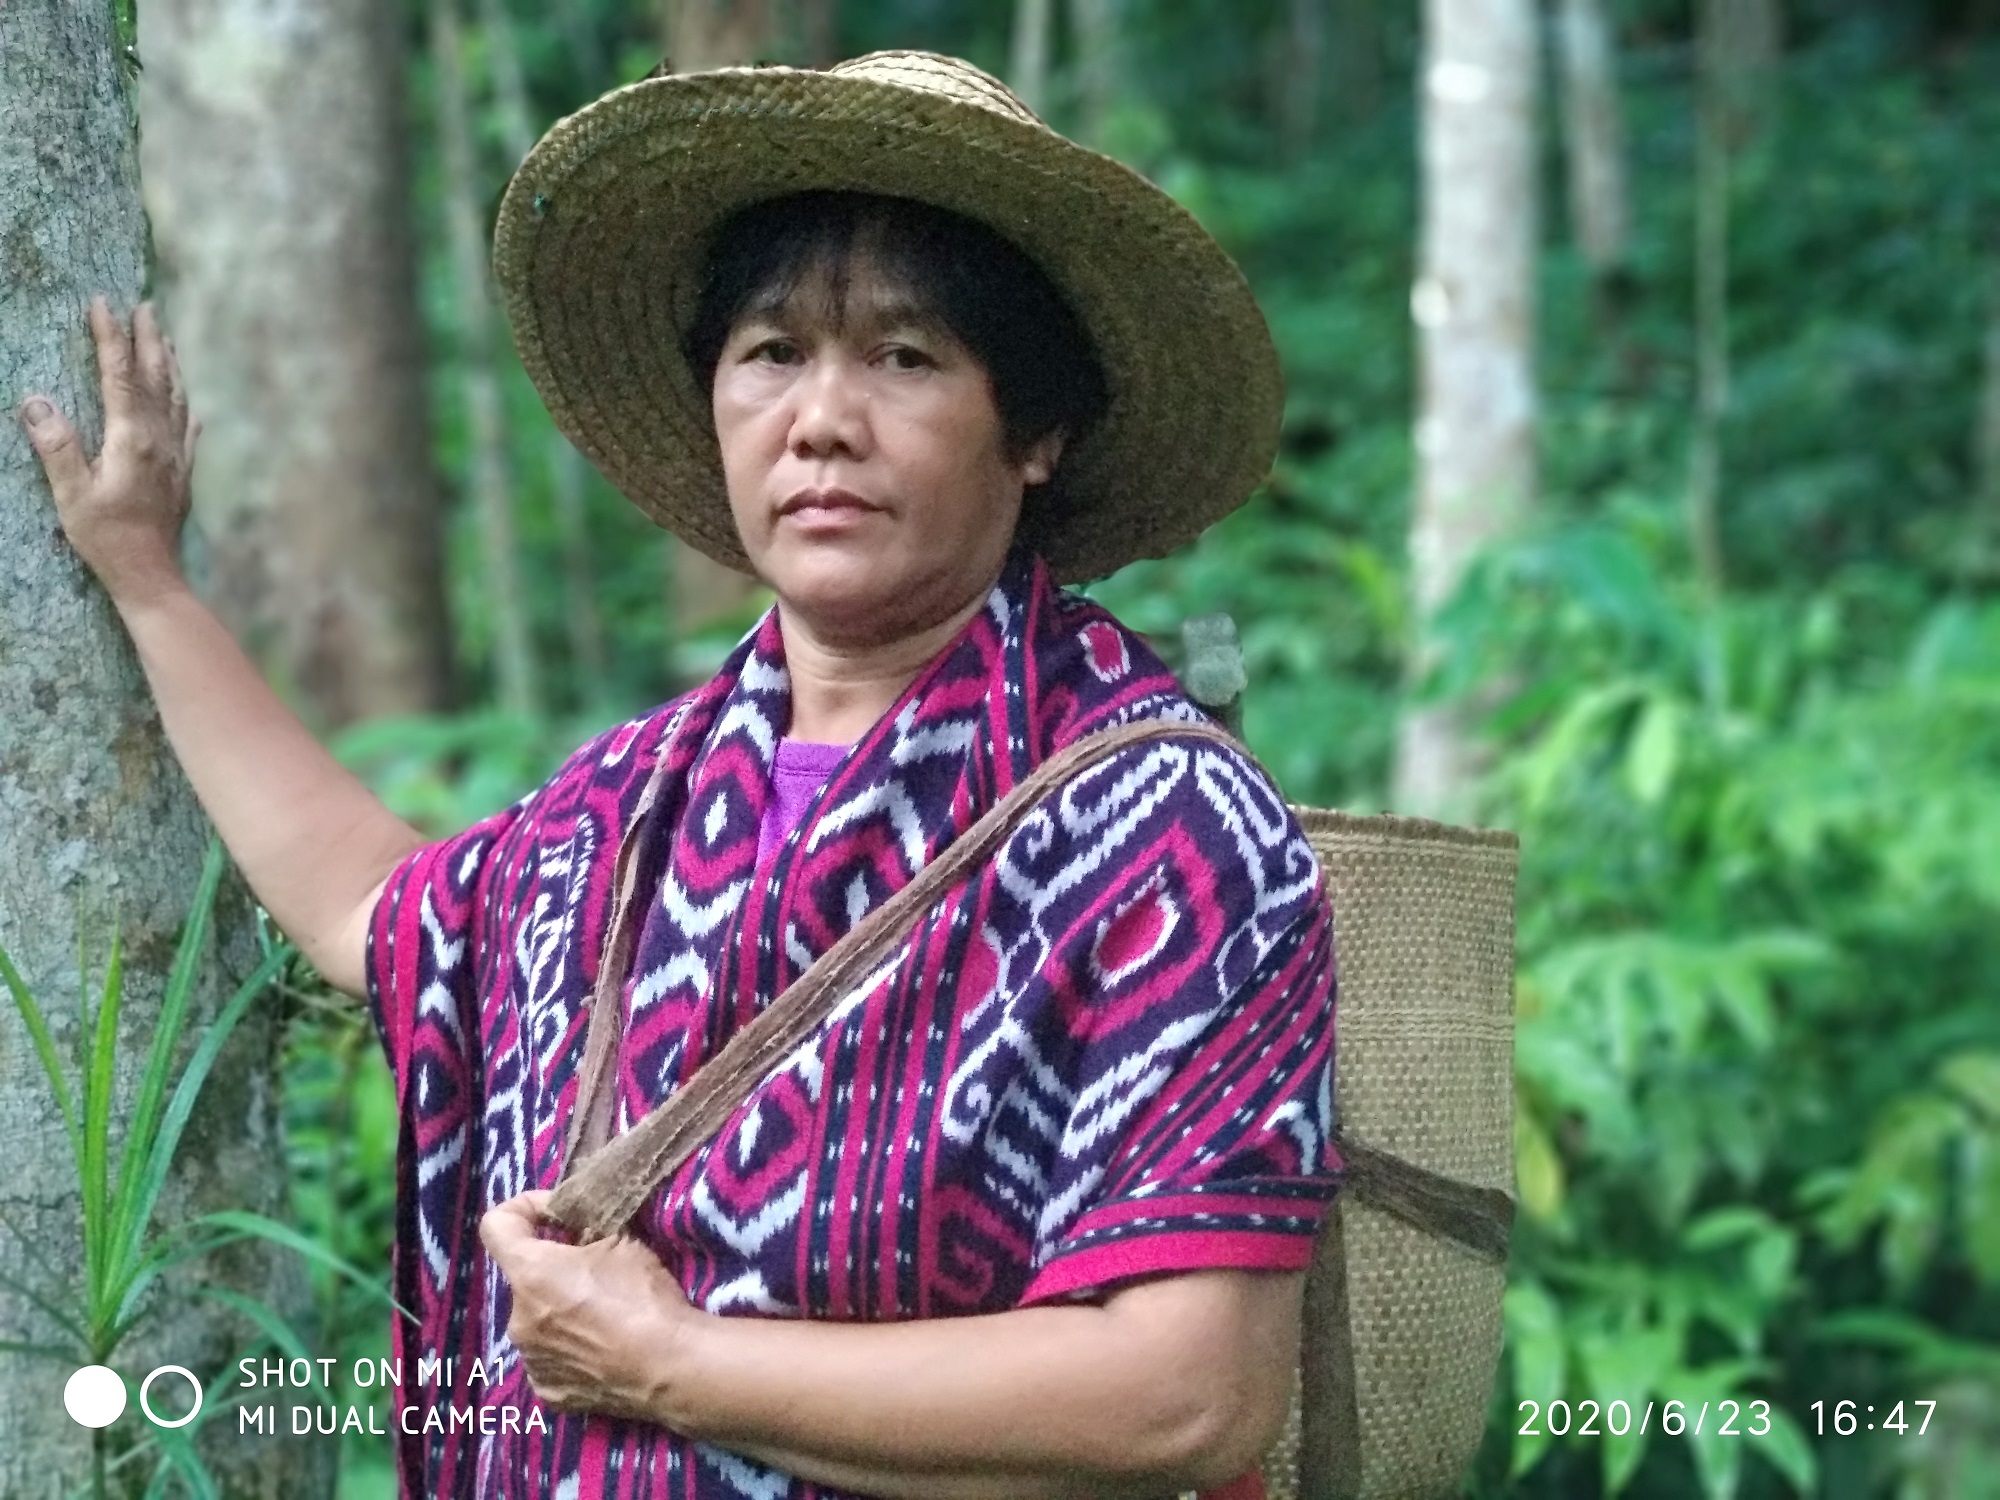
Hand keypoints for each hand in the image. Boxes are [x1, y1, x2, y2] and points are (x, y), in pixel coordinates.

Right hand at [17, 297, 197, 605]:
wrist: (151, 574)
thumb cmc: (107, 537)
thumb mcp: (71, 493)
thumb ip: (56, 446)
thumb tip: (34, 400)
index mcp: (133, 439)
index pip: (121, 375)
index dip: (112, 337)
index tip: (104, 304)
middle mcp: (161, 441)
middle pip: (156, 378)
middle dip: (149, 339)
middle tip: (145, 305)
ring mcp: (176, 456)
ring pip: (177, 398)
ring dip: (170, 365)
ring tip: (166, 338)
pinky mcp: (183, 474)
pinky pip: (188, 428)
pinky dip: (185, 405)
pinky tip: (189, 403)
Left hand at [479, 1190, 697, 1423]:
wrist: (670, 1365)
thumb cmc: (644, 1296)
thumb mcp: (622, 1240)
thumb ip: (585, 1231)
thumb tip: (575, 1233)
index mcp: (531, 1273)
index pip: (496, 1225)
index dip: (523, 1209)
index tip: (556, 1216)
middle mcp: (517, 1319)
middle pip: (524, 1278)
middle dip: (553, 1270)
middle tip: (595, 1272)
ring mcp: (530, 1360)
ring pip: (537, 1320)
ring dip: (560, 1311)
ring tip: (602, 1317)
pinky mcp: (547, 1391)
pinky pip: (550, 1358)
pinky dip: (569, 1349)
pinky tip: (601, 1350)